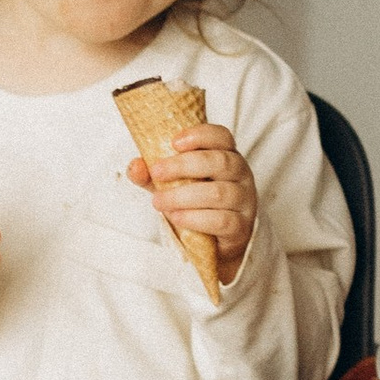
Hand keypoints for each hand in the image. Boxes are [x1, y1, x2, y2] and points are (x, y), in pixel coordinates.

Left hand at [125, 123, 258, 284]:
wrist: (215, 244)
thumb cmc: (196, 205)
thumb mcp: (172, 185)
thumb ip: (153, 176)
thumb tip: (135, 167)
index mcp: (226, 155)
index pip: (221, 136)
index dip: (200, 135)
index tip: (174, 142)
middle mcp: (241, 174)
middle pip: (220, 161)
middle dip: (184, 165)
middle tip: (157, 172)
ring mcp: (244, 200)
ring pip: (219, 193)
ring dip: (184, 196)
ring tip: (159, 201)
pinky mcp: (241, 226)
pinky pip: (222, 220)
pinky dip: (196, 218)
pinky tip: (177, 218)